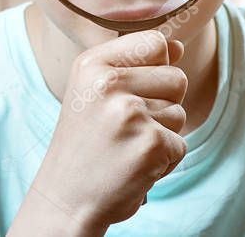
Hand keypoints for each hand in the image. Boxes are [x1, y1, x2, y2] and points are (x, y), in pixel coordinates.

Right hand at [21, 30, 188, 232]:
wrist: (64, 201)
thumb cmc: (86, 144)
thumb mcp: (97, 93)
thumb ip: (138, 64)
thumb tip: (178, 46)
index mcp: (92, 65)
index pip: (156, 43)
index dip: (156, 68)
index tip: (129, 92)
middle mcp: (107, 85)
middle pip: (177, 78)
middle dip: (163, 105)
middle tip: (126, 128)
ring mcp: (130, 114)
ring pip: (180, 113)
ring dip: (162, 134)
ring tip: (126, 147)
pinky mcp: (151, 144)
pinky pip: (180, 144)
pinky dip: (163, 161)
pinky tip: (134, 167)